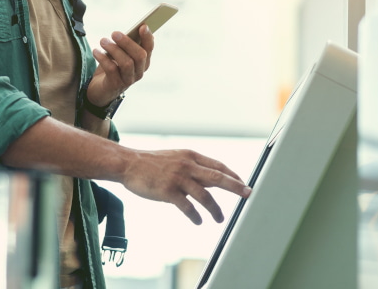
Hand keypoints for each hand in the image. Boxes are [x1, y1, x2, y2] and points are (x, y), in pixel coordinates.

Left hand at [87, 25, 154, 105]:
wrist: (100, 89)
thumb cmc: (112, 67)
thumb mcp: (120, 54)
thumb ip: (126, 45)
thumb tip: (132, 30)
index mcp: (143, 62)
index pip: (149, 49)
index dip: (148, 38)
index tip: (142, 26)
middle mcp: (139, 72)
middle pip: (139, 56)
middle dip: (127, 43)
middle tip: (114, 33)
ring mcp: (128, 80)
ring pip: (126, 63)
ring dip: (113, 49)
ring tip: (103, 41)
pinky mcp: (115, 85)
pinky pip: (112, 69)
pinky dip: (103, 58)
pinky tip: (96, 51)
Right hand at [120, 148, 251, 224]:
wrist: (129, 164)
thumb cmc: (152, 163)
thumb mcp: (176, 158)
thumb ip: (193, 166)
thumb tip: (212, 177)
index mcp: (190, 156)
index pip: (218, 165)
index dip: (232, 175)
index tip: (243, 183)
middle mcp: (187, 165)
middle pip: (217, 177)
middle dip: (235, 186)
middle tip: (248, 194)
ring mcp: (178, 178)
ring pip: (204, 195)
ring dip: (215, 209)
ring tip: (220, 219)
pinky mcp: (168, 191)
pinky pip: (187, 207)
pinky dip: (195, 216)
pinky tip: (199, 221)